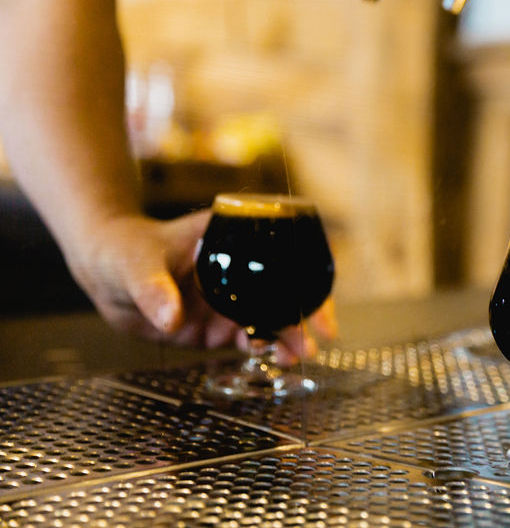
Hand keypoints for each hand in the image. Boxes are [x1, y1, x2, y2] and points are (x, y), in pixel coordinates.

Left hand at [65, 211, 337, 357]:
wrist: (102, 272)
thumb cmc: (121, 250)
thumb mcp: (135, 265)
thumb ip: (153, 290)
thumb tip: (172, 318)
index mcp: (229, 239)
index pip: (279, 255)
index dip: (302, 277)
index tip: (316, 300)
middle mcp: (238, 268)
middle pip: (283, 290)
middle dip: (303, 315)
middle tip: (315, 340)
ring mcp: (231, 297)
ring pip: (271, 318)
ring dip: (287, 337)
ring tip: (294, 357)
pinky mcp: (218, 324)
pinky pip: (250, 339)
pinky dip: (264, 350)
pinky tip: (272, 360)